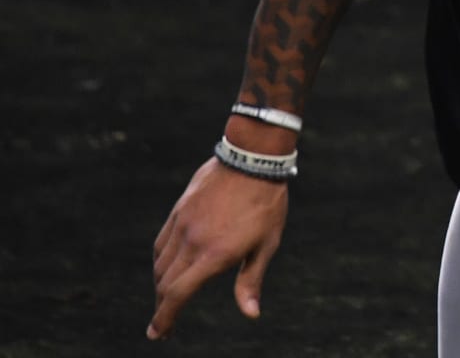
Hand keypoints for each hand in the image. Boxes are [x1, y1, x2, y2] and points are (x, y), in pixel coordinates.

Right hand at [148, 159, 288, 338]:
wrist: (252, 159)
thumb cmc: (267, 204)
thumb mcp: (267, 244)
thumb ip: (251, 281)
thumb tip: (251, 314)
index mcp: (214, 255)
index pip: (178, 294)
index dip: (165, 318)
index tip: (158, 334)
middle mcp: (192, 242)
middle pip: (165, 284)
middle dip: (162, 307)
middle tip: (164, 323)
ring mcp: (182, 225)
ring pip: (161, 264)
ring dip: (160, 285)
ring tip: (166, 297)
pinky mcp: (179, 210)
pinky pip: (161, 242)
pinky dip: (160, 260)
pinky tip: (166, 266)